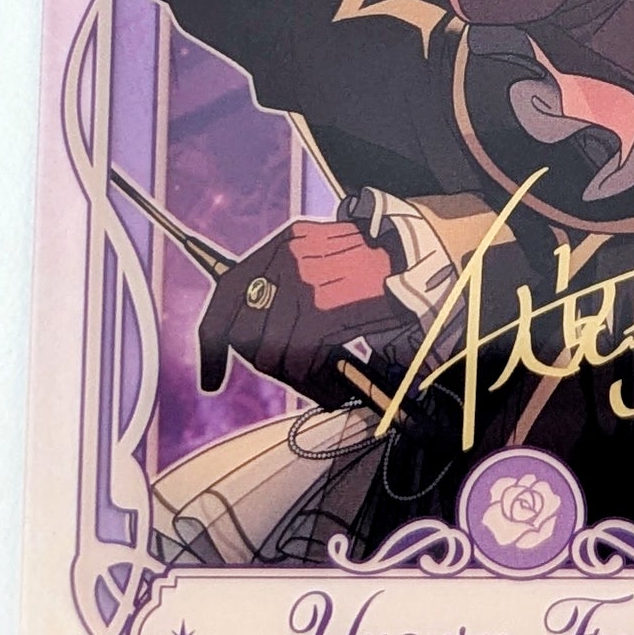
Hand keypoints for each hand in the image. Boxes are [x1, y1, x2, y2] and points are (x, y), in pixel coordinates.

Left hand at [197, 218, 418, 399]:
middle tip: (299, 379)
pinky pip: (300, 359)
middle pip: (244, 332)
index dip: (212, 343)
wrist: (421, 254)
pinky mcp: (320, 306)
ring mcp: (300, 281)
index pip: (226, 294)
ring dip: (298, 382)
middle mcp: (283, 258)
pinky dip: (316, 384)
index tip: (213, 377)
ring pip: (271, 352)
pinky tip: (336, 387)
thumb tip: (260, 343)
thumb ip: (291, 289)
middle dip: (268, 366)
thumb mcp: (325, 261)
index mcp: (281, 246)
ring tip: (324, 388)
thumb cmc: (377, 266)